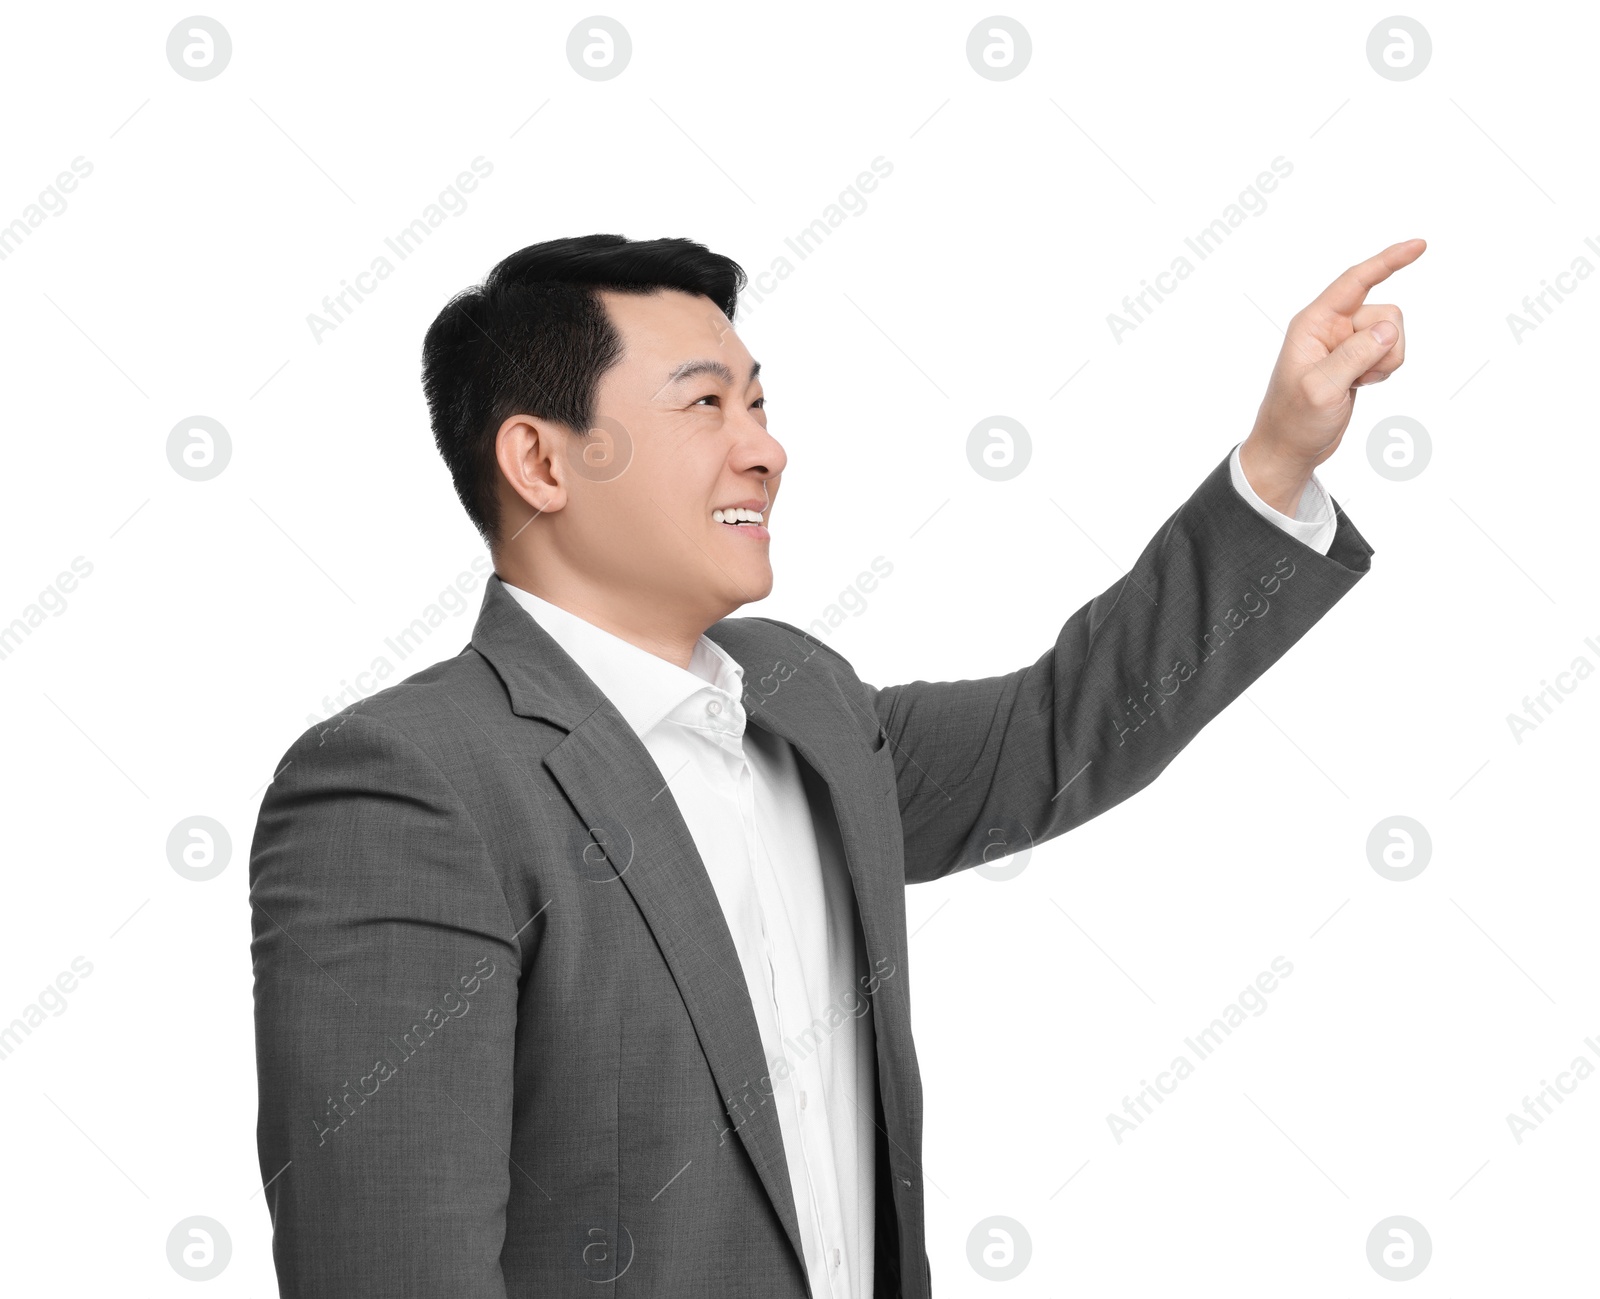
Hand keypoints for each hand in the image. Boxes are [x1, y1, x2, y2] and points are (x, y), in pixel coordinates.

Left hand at [1239, 238, 1425, 513]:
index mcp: (1313, 324)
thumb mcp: (1322, 390)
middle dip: (1385, 345)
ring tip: (1357, 382)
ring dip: (1385, 360)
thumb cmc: (1293, 420)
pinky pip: (1390, 351)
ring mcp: (1345, 344)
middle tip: (1359, 376)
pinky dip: (1384, 369)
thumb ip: (1355, 355)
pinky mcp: (1356, 360)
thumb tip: (1388, 328)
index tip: (1420, 245)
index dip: (1388, 261)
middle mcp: (1330, 327)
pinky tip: (1361, 385)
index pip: (1356, 282)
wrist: (1289, 449)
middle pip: (1386, 314)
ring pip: (1392, 334)